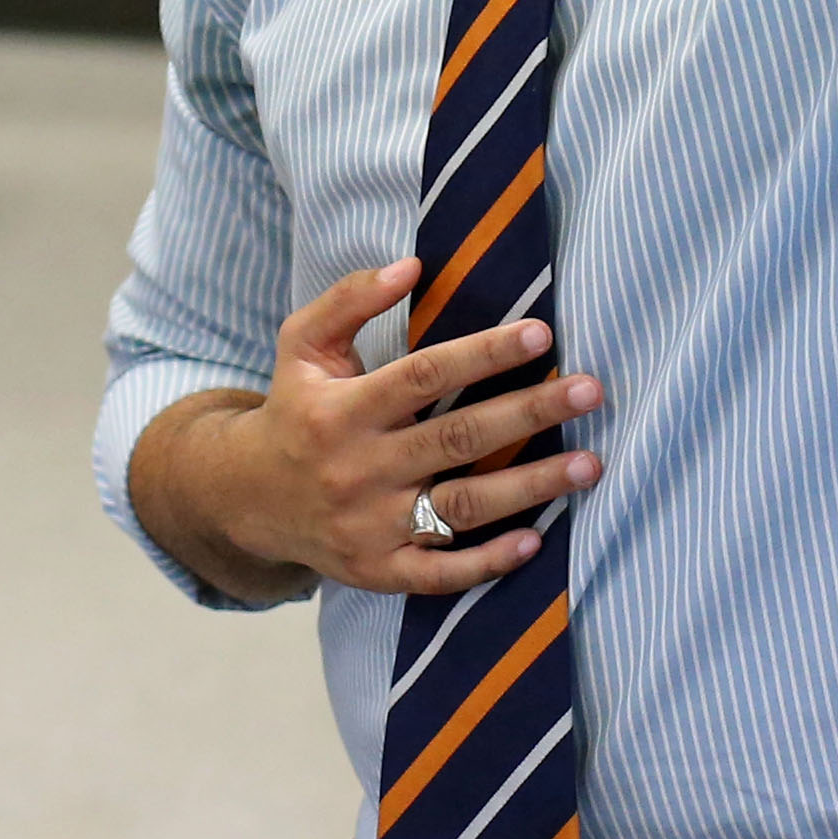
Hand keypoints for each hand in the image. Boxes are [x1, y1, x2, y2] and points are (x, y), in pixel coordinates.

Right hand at [194, 259, 605, 596]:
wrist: (247, 497)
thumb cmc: (293, 409)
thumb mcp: (302, 344)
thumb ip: (349, 299)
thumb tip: (413, 266)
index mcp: (342, 410)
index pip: (423, 376)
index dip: (483, 354)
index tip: (541, 335)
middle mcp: (359, 469)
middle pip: (458, 438)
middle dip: (530, 413)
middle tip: (590, 392)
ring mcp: (371, 526)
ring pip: (463, 506)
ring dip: (531, 487)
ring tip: (590, 464)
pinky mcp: (380, 570)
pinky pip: (441, 572)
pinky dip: (488, 561)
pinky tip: (535, 540)